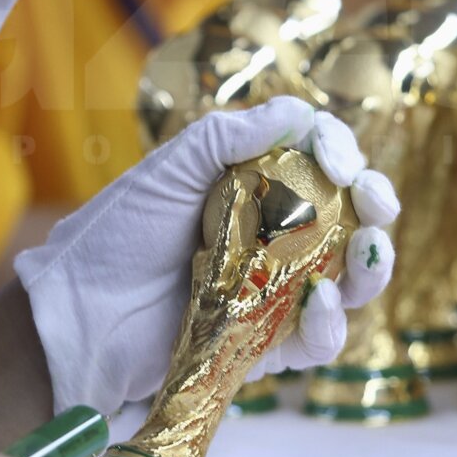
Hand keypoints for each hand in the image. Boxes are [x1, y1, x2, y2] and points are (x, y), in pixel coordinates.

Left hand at [15, 96, 398, 414]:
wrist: (77, 317)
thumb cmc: (115, 235)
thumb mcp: (168, 170)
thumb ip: (228, 137)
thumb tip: (298, 112)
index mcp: (250, 188)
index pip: (316, 162)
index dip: (341, 154)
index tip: (342, 162)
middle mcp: (268, 237)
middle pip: (347, 219)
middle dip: (375, 207)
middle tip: (378, 205)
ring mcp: (271, 292)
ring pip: (346, 280)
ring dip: (370, 267)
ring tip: (367, 253)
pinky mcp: (264, 345)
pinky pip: (316, 339)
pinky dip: (331, 325)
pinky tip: (321, 305)